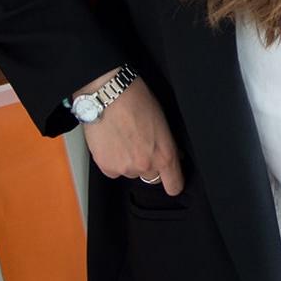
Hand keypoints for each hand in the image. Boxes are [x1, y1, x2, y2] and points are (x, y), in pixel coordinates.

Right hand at [74, 69, 184, 195]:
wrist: (109, 95)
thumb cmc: (136, 100)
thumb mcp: (163, 121)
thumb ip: (168, 144)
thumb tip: (173, 156)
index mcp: (164, 154)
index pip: (174, 185)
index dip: (174, 182)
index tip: (172, 180)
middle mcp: (145, 165)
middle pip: (151, 177)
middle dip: (150, 165)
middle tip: (142, 145)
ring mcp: (124, 168)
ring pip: (131, 172)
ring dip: (130, 162)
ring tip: (126, 138)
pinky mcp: (106, 167)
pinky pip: (114, 170)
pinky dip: (114, 160)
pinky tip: (114, 142)